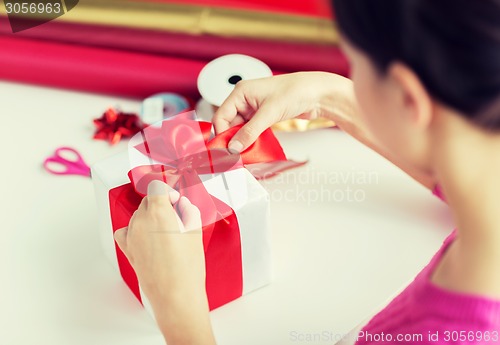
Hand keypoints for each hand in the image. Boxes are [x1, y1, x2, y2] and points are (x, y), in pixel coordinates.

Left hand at [114, 180, 215, 344]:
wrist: (176, 295)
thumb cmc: (187, 266)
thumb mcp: (195, 231)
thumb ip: (187, 210)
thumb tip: (182, 204)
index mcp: (158, 211)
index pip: (157, 185)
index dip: (168, 184)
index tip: (175, 189)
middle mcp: (140, 220)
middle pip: (148, 199)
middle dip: (162, 202)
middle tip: (178, 212)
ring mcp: (131, 235)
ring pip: (138, 214)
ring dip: (151, 215)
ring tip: (167, 228)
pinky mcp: (128, 249)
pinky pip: (126, 231)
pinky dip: (135, 229)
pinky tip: (148, 235)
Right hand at [213, 71, 351, 151]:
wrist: (317, 93)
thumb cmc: (295, 91)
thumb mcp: (269, 114)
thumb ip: (249, 132)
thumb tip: (233, 147)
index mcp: (240, 92)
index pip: (221, 116)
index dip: (221, 134)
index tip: (224, 150)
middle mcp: (245, 99)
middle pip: (229, 124)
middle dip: (232, 139)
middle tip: (234, 155)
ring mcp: (254, 108)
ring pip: (240, 129)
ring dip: (242, 140)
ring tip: (244, 153)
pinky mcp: (263, 116)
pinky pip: (251, 130)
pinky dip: (251, 139)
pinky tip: (253, 147)